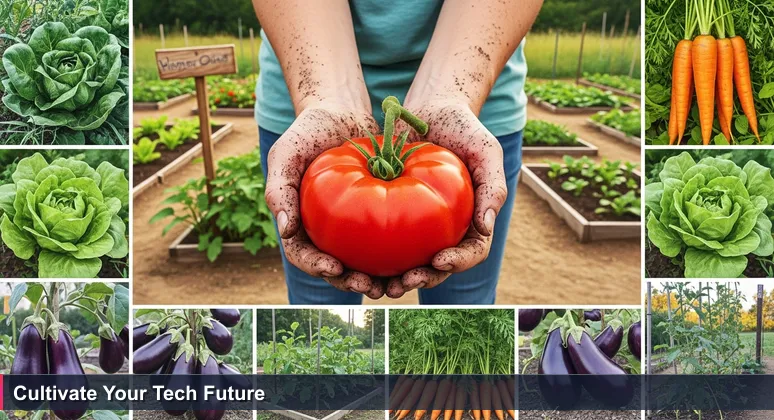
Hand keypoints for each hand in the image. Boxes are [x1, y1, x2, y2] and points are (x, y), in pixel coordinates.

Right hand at [264, 101, 386, 298]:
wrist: (342, 112)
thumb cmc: (308, 132)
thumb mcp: (286, 153)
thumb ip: (279, 188)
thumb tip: (285, 231)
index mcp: (301, 223)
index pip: (305, 254)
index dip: (317, 267)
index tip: (334, 268)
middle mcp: (326, 230)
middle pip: (337, 268)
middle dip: (352, 283)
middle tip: (370, 287)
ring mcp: (352, 225)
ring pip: (365, 261)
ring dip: (378, 278)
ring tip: (397, 284)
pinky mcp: (378, 215)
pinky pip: (390, 238)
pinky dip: (401, 253)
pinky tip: (418, 258)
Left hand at [386, 99, 507, 297]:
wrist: (429, 107)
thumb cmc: (464, 127)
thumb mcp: (485, 150)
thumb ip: (493, 187)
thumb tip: (486, 228)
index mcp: (473, 221)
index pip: (470, 252)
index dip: (456, 263)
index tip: (438, 261)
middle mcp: (446, 228)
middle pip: (437, 266)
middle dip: (421, 280)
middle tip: (402, 283)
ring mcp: (419, 223)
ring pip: (409, 260)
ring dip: (394, 278)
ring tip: (377, 285)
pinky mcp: (392, 212)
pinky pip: (382, 238)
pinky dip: (371, 254)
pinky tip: (353, 261)